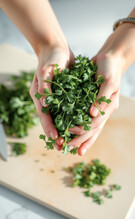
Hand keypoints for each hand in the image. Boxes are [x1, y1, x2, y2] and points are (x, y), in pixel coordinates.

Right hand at [30, 46, 73, 149]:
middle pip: (50, 120)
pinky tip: (78, 128)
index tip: (56, 137)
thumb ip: (45, 86)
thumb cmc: (52, 58)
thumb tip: (44, 103)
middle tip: (62, 147)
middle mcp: (46, 100)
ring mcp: (55, 99)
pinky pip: (67, 111)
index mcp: (39, 95)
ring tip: (70, 143)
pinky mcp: (64, 97)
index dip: (49, 126)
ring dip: (64, 130)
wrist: (58, 50)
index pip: (43, 115)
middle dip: (56, 134)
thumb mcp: (47, 70)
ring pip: (58, 118)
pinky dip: (71, 120)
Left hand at [67, 34, 124, 155]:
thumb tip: (92, 115)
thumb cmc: (110, 69)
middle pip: (90, 131)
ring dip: (76, 137)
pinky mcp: (88, 104)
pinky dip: (74, 125)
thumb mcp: (108, 82)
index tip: (69, 132)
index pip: (95, 125)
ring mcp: (95, 109)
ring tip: (65, 145)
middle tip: (65, 147)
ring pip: (86, 128)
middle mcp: (102, 112)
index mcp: (108, 109)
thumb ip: (101, 98)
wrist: (108, 59)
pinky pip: (80, 117)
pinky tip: (65, 130)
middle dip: (78, 140)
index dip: (82, 130)